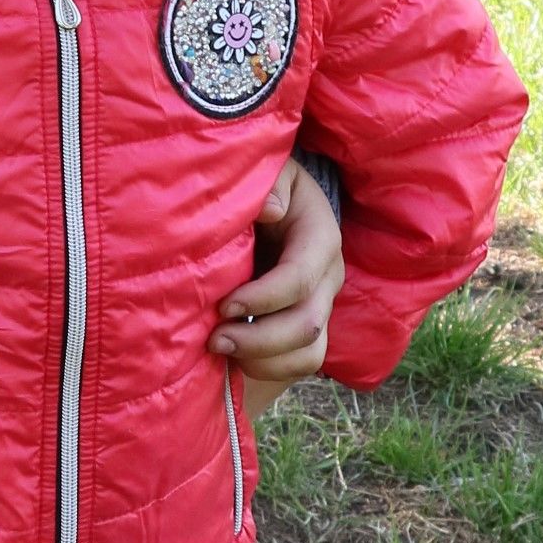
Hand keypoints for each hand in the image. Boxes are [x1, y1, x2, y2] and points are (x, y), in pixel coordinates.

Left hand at [211, 158, 340, 395]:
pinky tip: (237, 359)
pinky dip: (270, 370)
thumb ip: (269, 184)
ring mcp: (322, 305)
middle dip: (259, 339)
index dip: (263, 298)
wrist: (267, 211)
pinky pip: (303, 364)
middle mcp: (328, 276)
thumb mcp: (268, 173)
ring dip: (263, 360)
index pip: (301, 277)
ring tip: (221, 351)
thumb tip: (271, 208)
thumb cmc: (261, 190)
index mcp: (319, 236)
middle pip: (308, 324)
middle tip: (214, 340)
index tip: (222, 304)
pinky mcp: (309, 329)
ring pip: (309, 352)